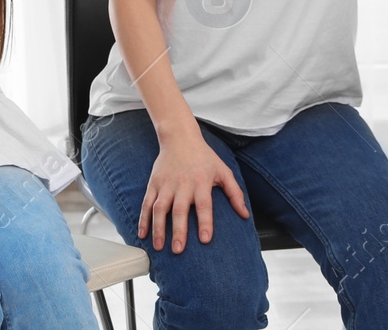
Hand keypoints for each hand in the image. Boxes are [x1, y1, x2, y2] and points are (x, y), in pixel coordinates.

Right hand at [138, 132, 248, 252]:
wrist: (180, 137)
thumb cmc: (204, 157)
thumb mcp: (223, 171)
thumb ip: (235, 193)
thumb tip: (245, 215)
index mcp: (201, 182)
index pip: (204, 205)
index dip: (205, 222)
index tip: (205, 240)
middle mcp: (182, 184)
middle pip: (179, 209)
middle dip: (178, 231)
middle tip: (178, 250)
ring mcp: (166, 184)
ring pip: (160, 208)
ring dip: (158, 228)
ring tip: (159, 247)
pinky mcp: (154, 183)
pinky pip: (146, 203)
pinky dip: (143, 219)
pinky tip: (143, 234)